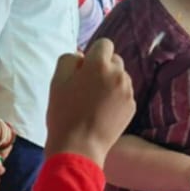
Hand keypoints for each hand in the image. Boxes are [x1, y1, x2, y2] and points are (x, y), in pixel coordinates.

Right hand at [46, 38, 135, 164]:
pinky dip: (116, 98)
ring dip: (110, 82)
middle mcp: (118, 74)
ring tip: (94, 101)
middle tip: (87, 86)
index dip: (93, 54)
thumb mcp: (57, 81)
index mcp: (99, 64)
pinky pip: (124, 94)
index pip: (104, 44)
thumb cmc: (64, 113)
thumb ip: (69, 59)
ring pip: (121, 77)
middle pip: (114, 60)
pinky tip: (102, 111)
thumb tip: (82, 55)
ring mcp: (127, 91)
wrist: (79, 146)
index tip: (84, 69)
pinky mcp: (132, 106)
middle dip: (103, 67)